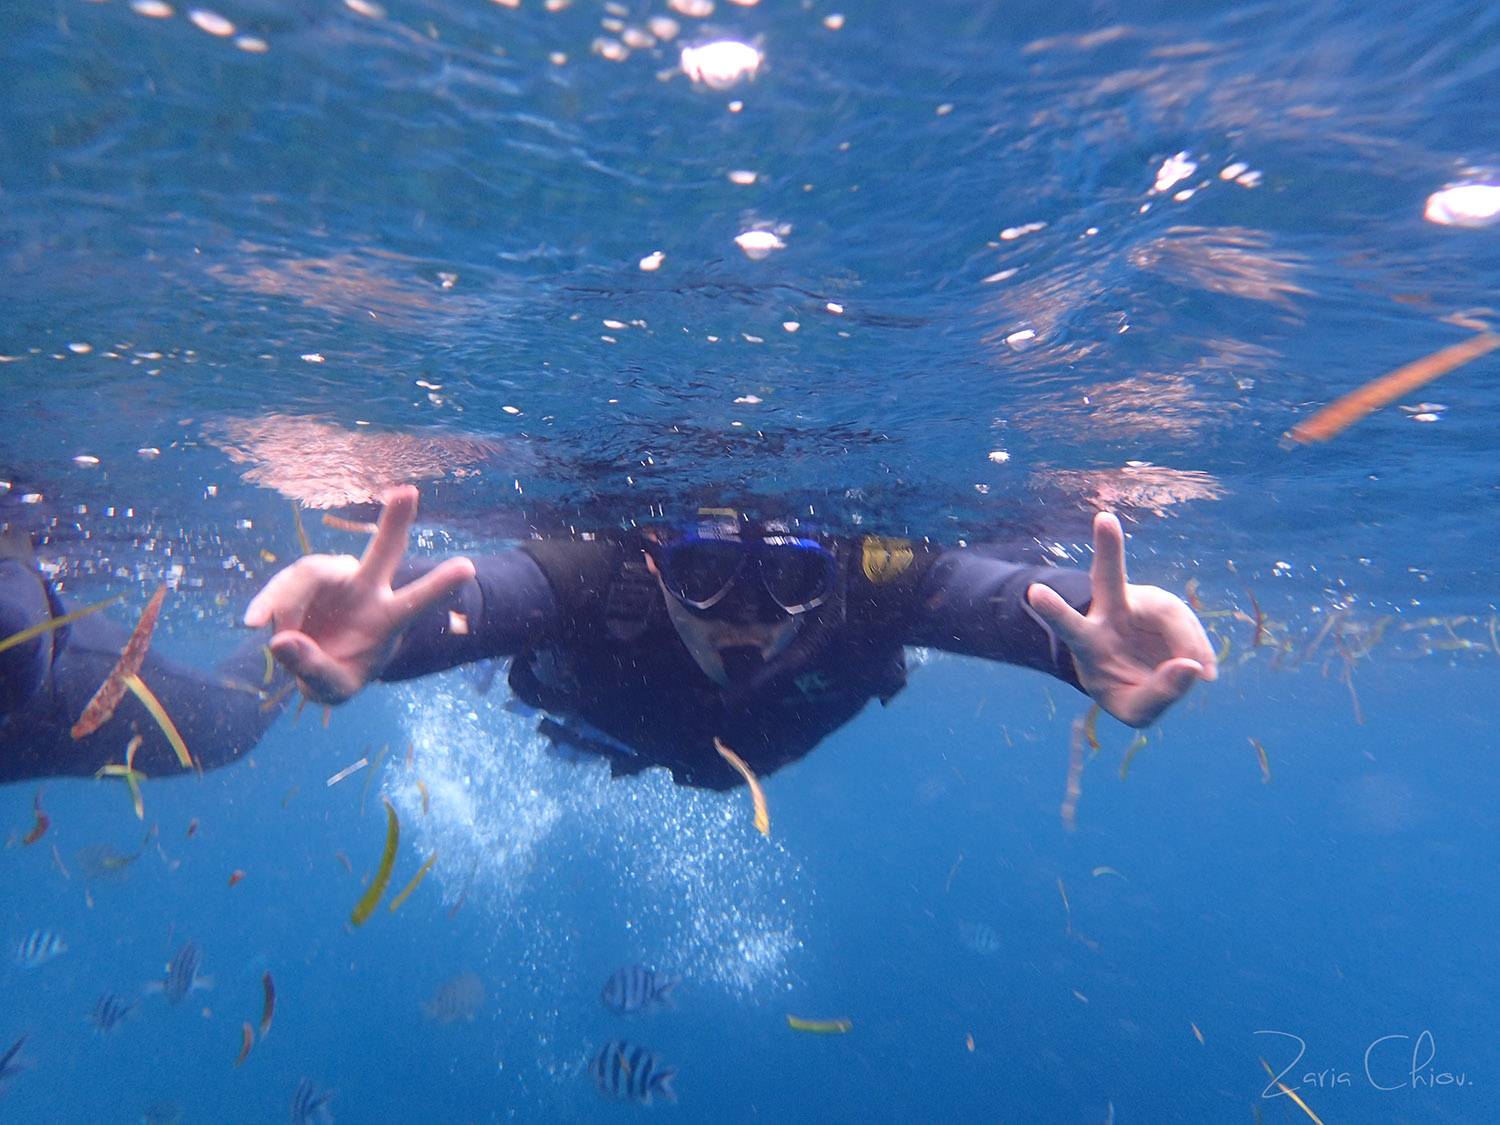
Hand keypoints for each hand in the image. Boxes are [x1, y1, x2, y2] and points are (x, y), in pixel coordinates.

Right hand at [243, 485, 475, 703]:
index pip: (416, 602)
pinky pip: (282, 587)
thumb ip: (313, 669)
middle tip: (408, 493)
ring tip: (278, 640)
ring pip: (311, 572)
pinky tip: (253, 623)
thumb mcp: (332, 689)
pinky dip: (267, 604)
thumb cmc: (337, 675)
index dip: (439, 586)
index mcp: (387, 618)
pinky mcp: (302, 580)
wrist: (312, 665)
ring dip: (288, 606)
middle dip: (394, 523)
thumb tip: (281, 640)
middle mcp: (366, 590)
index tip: (468, 568)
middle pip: (382, 552)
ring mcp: (333, 580)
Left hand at [1026, 512, 1216, 726]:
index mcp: (1088, 641)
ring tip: (1201, 676)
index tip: (1034, 591)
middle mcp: (1111, 612)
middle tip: (1103, 519)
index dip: (1054, 610)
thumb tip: (1191, 667)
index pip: (1069, 625)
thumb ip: (1158, 695)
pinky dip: (1200, 651)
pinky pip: (1189, 626)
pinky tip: (1204, 670)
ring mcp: (1140, 604)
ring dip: (1189, 646)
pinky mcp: (1166, 607)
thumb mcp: (1134, 709)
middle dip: (1109, 549)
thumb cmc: (1123, 689)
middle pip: (1108, 578)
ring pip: (1170, 613)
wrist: (1139, 675)